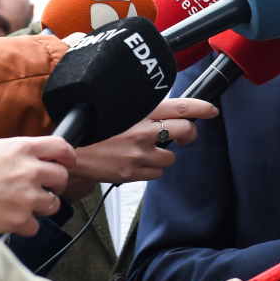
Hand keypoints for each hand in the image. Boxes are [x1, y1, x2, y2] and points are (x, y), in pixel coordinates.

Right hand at [0, 136, 75, 235]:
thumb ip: (18, 153)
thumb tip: (37, 157)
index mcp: (21, 149)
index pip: (61, 147)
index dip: (68, 156)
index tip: (68, 163)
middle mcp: (29, 170)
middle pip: (62, 177)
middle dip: (55, 185)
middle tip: (43, 189)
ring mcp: (26, 196)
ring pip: (53, 204)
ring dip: (42, 207)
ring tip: (22, 205)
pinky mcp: (19, 219)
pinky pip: (35, 226)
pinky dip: (25, 225)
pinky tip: (9, 219)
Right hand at [70, 97, 217, 184]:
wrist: (68, 148)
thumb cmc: (90, 127)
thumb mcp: (117, 109)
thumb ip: (140, 109)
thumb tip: (159, 111)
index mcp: (141, 111)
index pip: (181, 106)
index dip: (201, 108)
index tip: (211, 110)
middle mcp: (144, 131)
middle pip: (184, 131)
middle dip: (188, 134)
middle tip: (184, 135)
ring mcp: (139, 154)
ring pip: (169, 158)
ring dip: (162, 155)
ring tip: (144, 151)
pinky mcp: (132, 173)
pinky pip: (154, 174)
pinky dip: (149, 169)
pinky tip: (135, 162)